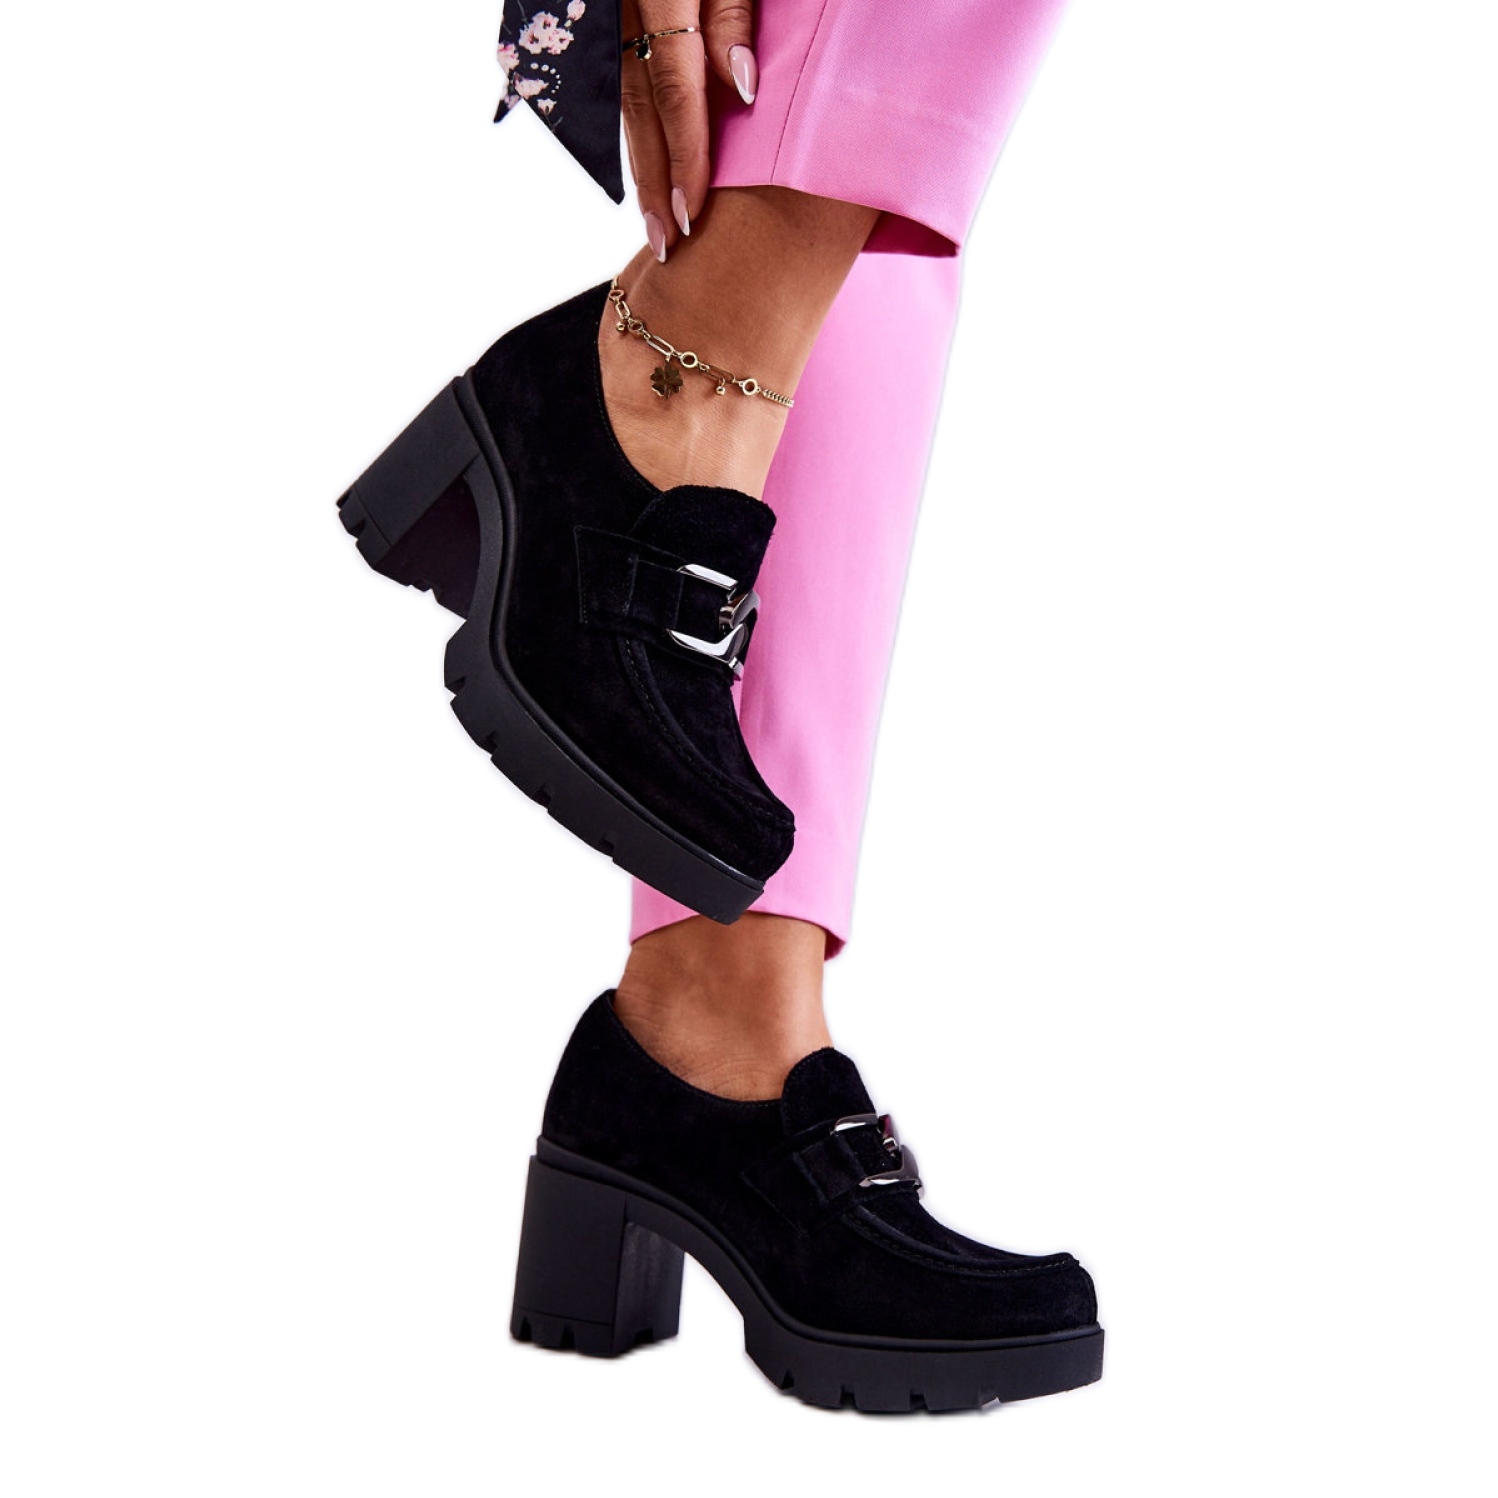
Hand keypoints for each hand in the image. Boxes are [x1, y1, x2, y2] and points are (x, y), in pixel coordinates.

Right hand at [619, 0, 756, 258]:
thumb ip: (732, 15)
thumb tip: (742, 85)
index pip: (675, 90)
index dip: (684, 155)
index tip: (691, 212)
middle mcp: (628, 13)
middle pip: (641, 111)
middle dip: (654, 183)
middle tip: (665, 244)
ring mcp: (615, 20)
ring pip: (628, 105)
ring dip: (642, 169)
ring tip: (656, 225)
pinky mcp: (614, 25)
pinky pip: (626, 88)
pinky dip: (640, 135)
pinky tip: (649, 170)